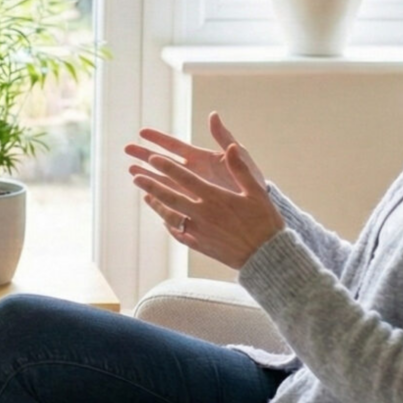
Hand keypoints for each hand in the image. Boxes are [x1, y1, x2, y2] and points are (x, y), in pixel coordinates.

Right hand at [124, 112, 265, 197]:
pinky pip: (171, 200)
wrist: (258, 205)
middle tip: (126, 150)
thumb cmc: (251, 177)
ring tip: (130, 171)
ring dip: (147, 175)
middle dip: (145, 155)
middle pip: (164, 162)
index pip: (175, 146)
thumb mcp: (240, 155)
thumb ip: (224, 137)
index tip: (142, 132)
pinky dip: (158, 196)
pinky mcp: (192, 205)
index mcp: (201, 158)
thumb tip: (213, 115)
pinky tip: (146, 194)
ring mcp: (191, 189)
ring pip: (164, 181)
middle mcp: (192, 172)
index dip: (159, 138)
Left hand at [132, 143, 284, 269]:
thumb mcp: (255, 191)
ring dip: (156, 204)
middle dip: (151, 184)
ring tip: (145, 195)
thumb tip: (231, 147)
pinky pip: (179, 234)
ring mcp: (199, 232)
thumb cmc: (264, 221)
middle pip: (170, 196)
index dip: (167, 167)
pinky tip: (164, 220)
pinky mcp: (200, 246)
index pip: (185, 178)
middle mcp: (203, 214)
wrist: (266, 256)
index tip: (153, 158)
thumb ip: (239, 168)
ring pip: (170, 216)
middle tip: (135, 175)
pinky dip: (169, 225)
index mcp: (215, 198)